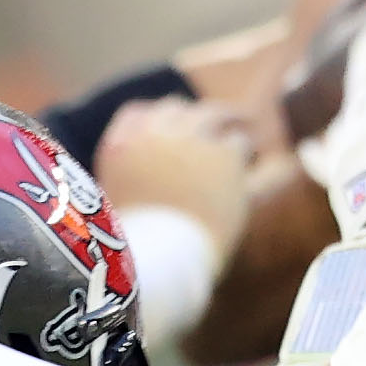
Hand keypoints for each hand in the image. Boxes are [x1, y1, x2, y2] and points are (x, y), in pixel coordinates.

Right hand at [91, 96, 255, 249]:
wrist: (163, 256)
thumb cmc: (139, 246)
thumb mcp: (114, 208)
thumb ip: (129, 180)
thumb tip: (149, 175)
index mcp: (117, 146)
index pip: (136, 113)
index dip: (157, 117)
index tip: (173, 123)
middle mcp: (151, 135)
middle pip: (173, 109)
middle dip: (191, 115)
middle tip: (210, 120)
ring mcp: (188, 139)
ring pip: (210, 114)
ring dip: (227, 117)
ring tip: (243, 119)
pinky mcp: (223, 154)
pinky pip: (238, 141)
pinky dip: (243, 148)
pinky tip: (252, 153)